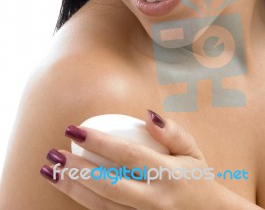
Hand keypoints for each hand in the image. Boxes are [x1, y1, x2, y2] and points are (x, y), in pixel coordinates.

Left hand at [40, 110, 220, 209]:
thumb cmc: (199, 179)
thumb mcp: (193, 151)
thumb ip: (172, 132)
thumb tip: (147, 115)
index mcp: (168, 175)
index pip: (127, 155)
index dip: (99, 142)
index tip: (75, 130)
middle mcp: (153, 200)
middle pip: (108, 185)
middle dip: (77, 169)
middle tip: (53, 154)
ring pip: (102, 206)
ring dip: (73, 189)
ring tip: (51, 172)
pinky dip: (85, 202)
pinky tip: (70, 188)